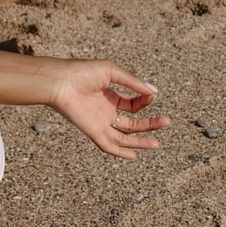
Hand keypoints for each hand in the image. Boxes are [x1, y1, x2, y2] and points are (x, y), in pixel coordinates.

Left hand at [50, 61, 169, 158]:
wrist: (59, 81)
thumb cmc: (81, 72)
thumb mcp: (110, 72)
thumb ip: (132, 82)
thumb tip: (154, 92)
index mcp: (109, 95)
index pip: (133, 103)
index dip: (145, 100)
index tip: (151, 95)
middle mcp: (105, 110)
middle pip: (132, 122)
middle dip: (150, 124)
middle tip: (166, 121)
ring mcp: (99, 121)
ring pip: (123, 136)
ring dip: (140, 141)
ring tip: (157, 143)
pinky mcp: (91, 130)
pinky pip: (107, 145)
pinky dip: (119, 152)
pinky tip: (134, 155)